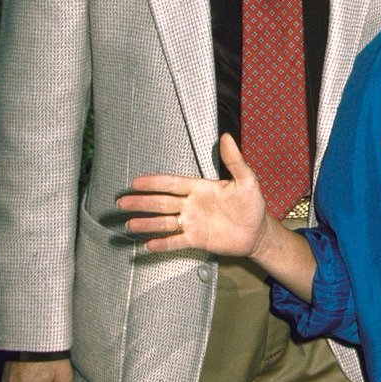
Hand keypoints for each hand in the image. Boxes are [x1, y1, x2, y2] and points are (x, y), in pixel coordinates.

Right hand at [120, 133, 269, 256]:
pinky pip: (176, 241)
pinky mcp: (197, 240)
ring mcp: (192, 223)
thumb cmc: (252, 204)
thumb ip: (234, 160)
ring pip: (165, 222)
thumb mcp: (246, 180)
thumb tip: (227, 137)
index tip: (135, 182)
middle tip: (122, 202)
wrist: (258, 232)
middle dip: (142, 202)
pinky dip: (163, 243)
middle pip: (162, 202)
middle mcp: (192, 205)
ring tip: (129, 224)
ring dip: (147, 223)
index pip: (172, 183)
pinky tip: (148, 244)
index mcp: (200, 188)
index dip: (154, 182)